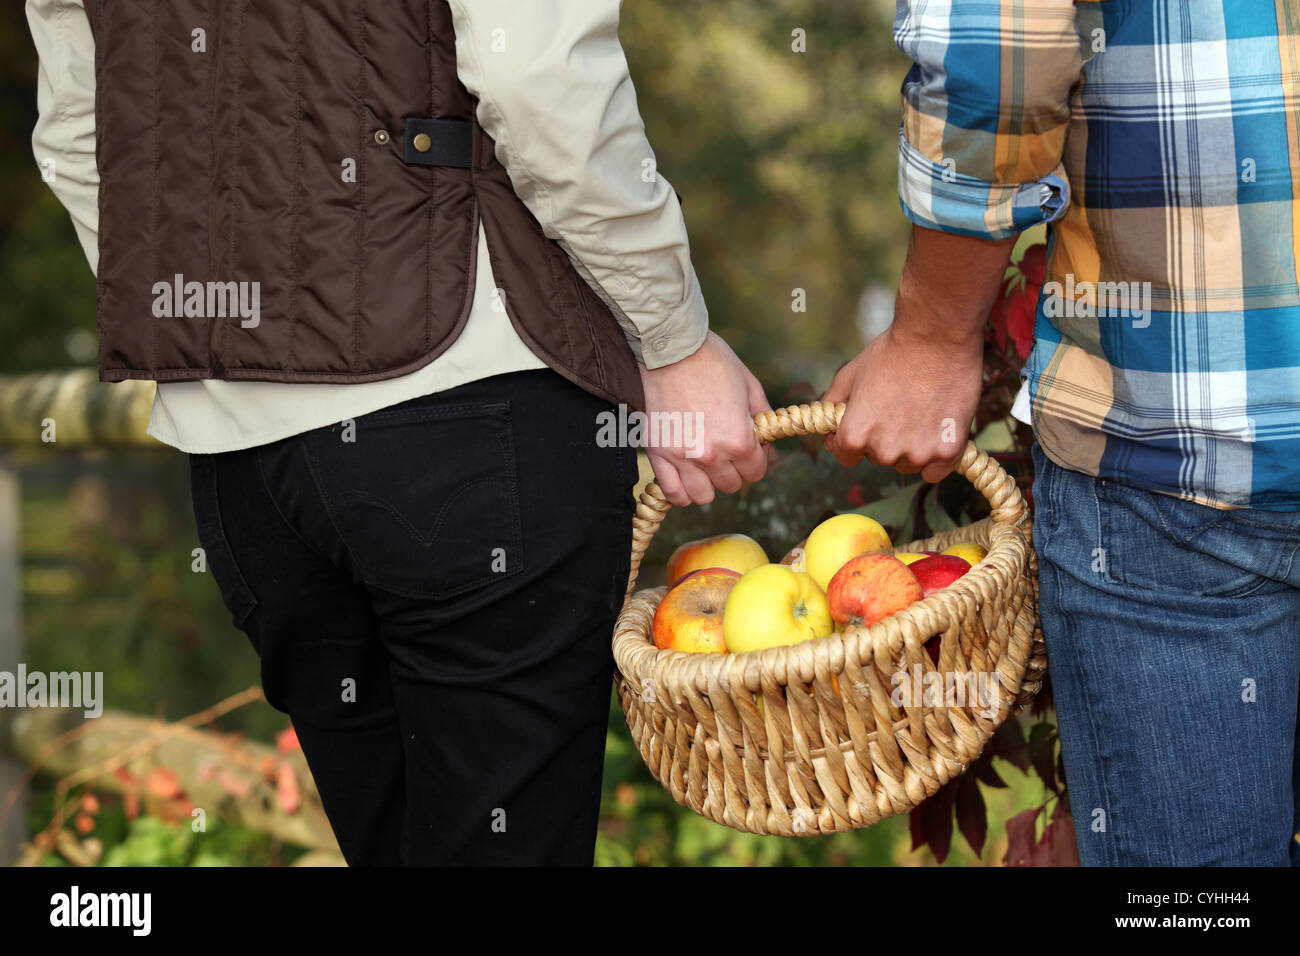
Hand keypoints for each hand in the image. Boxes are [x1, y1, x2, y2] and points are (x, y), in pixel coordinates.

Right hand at [639, 331, 770, 505]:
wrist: (670, 349)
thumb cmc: (712, 361)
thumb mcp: (749, 385)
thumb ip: (761, 416)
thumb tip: (765, 439)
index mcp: (739, 439)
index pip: (756, 472)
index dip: (755, 460)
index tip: (749, 450)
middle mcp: (711, 455)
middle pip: (731, 485)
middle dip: (733, 470)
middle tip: (726, 451)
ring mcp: (682, 457)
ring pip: (703, 496)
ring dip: (708, 484)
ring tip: (705, 466)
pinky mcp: (658, 453)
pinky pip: (673, 493)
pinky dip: (682, 492)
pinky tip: (686, 477)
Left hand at [822, 313, 982, 483]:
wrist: (938, 335)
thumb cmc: (892, 352)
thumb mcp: (849, 376)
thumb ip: (831, 410)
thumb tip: (827, 440)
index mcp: (854, 435)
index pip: (847, 456)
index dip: (857, 436)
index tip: (872, 418)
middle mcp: (884, 451)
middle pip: (880, 458)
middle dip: (885, 439)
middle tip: (900, 405)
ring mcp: (918, 454)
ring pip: (909, 464)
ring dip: (912, 447)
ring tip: (922, 410)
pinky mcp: (949, 450)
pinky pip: (936, 470)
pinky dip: (938, 456)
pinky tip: (939, 427)